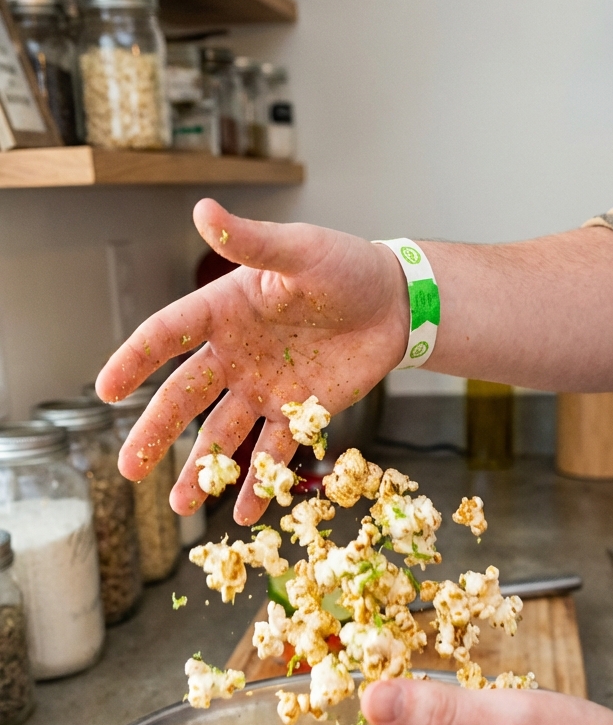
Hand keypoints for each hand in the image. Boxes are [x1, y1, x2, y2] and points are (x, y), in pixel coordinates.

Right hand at [95, 199, 407, 524]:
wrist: (396, 301)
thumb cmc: (345, 265)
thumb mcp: (299, 251)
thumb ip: (252, 242)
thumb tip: (203, 210)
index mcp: (224, 311)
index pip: (167, 336)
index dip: (134, 361)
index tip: (106, 390)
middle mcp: (235, 354)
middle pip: (185, 398)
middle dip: (156, 434)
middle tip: (128, 470)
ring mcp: (264, 387)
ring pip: (223, 434)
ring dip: (203, 470)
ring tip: (181, 506)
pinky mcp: (299, 411)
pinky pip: (274, 452)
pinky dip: (261, 483)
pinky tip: (245, 514)